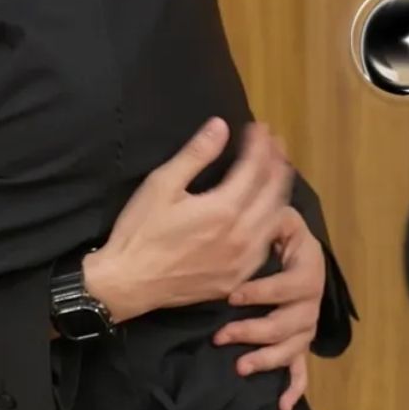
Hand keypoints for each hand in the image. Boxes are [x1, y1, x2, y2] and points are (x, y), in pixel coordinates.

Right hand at [82, 118, 292, 322]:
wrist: (129, 283)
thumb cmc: (140, 231)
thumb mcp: (161, 185)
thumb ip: (195, 155)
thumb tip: (220, 126)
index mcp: (223, 209)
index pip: (254, 169)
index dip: (260, 145)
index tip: (260, 127)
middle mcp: (242, 235)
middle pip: (272, 192)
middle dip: (277, 162)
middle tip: (276, 143)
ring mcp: (243, 260)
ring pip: (275, 220)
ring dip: (280, 191)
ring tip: (278, 171)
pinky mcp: (237, 278)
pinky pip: (266, 246)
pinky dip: (272, 222)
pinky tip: (269, 213)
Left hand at [215, 206, 325, 409]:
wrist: (297, 251)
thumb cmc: (284, 233)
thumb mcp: (282, 218)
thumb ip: (276, 215)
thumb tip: (270, 208)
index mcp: (308, 271)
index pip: (288, 286)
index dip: (262, 293)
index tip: (232, 296)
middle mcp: (311, 302)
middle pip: (288, 324)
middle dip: (254, 331)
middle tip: (222, 336)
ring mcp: (305, 324)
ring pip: (292, 349)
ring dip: (267, 360)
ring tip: (240, 366)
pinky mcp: (299, 341)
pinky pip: (302, 369)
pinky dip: (294, 387)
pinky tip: (283, 405)